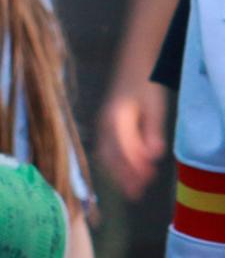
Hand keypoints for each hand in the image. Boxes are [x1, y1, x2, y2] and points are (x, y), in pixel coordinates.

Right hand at [96, 80, 167, 200]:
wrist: (133, 64)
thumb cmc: (146, 84)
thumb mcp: (155, 106)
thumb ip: (153, 131)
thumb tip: (155, 156)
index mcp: (116, 117)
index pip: (124, 149)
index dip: (136, 166)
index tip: (148, 179)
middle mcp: (105, 123)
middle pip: (112, 156)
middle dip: (124, 176)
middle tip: (137, 194)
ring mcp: (103, 125)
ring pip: (107, 155)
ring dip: (119, 174)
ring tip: (132, 189)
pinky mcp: (105, 127)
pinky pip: (106, 151)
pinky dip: (115, 165)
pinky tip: (125, 174)